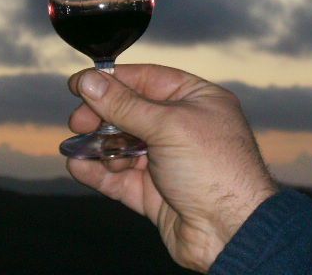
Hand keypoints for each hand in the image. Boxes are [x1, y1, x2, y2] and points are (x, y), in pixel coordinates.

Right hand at [66, 64, 276, 271]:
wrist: (232, 232)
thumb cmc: (216, 170)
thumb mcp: (168, 125)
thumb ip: (124, 104)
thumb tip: (90, 80)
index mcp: (195, 100)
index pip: (146, 79)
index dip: (111, 80)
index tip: (79, 83)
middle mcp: (180, 126)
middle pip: (128, 112)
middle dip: (101, 116)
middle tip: (79, 122)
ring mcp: (165, 160)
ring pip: (120, 145)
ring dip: (98, 146)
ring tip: (81, 149)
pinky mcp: (153, 191)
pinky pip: (117, 176)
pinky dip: (97, 170)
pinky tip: (79, 166)